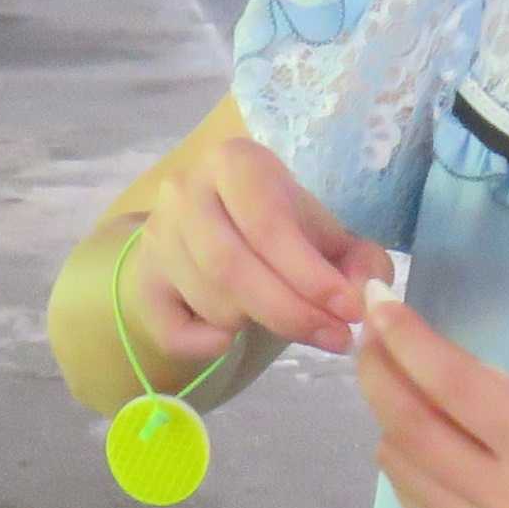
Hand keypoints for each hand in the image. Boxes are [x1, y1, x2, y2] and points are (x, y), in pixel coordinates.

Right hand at [129, 118, 393, 365]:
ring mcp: (156, 237)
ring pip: (211, 302)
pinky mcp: (141, 282)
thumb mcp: (320, 233)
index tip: (349, 311)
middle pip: (233, 267)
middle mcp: (185, 191)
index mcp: (234, 162)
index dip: (311, 275)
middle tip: (335, 338)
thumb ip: (358, 259)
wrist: (201, 238)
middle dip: (292, 312)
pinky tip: (230, 337)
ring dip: (258, 324)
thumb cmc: (272, 232)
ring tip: (286, 319)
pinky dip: (210, 345)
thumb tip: (367, 292)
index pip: (268, 224)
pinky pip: (175, 331)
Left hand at [350, 298, 508, 507]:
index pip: (453, 386)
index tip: (377, 300)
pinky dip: (402, 452)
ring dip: (388, 413)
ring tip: (403, 385)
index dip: (406, 339)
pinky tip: (423, 435)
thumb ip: (487, 384)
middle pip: (409, 426)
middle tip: (368, 335)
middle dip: (377, 372)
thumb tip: (414, 350)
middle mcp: (503, 498)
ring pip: (396, 458)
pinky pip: (404, 489)